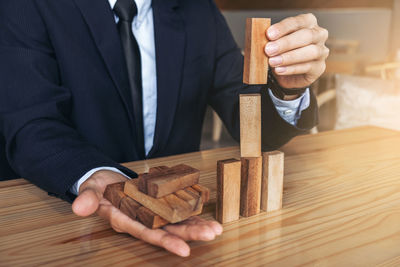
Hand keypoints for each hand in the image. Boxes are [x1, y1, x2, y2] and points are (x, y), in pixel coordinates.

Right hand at [71, 170, 222, 256]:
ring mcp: (152, 213)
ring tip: (216, 228)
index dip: (165, 241)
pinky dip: (192, 212)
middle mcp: (142, 220)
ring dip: (196, 225)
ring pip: (176, 222)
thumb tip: (79, 207)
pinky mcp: (159, 204)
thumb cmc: (98, 188)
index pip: (147, 233)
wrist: (105, 181)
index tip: (184, 250)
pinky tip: (207, 214)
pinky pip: (177, 209)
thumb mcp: (89, 190)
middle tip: (211, 234)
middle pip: (168, 230)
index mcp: (125, 220)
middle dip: (190, 234)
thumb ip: (87, 199)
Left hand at [265, 13, 328, 88]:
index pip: (297, 22)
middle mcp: (319, 34)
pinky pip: (308, 67)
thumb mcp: (276, 43)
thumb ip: (273, 40)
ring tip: (273, 62)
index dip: (283, 28)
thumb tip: (264, 41)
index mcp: (308, 22)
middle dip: (286, 43)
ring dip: (289, 57)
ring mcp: (322, 51)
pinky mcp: (320, 67)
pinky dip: (291, 69)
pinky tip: (279, 70)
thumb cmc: (282, 52)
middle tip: (269, 50)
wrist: (288, 73)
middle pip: (307, 35)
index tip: (269, 34)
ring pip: (311, 52)